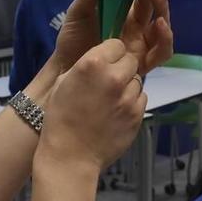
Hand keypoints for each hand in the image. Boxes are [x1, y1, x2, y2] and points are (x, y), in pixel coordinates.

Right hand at [40, 39, 146, 170]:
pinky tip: (117, 112)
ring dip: (128, 86)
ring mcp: (129, 97)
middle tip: (109, 82)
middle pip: (130, 60)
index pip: (115, 44)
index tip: (104, 63)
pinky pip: (141, 99)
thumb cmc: (60, 119)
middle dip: (121, 68)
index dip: (110, 53)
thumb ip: (86, 66)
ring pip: (137, 79)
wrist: (70, 156)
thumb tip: (102, 59)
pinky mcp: (137, 115)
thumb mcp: (64, 83)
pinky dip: (132, 103)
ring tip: (112, 100)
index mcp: (92, 64)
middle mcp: (114, 77)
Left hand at [47, 0, 186, 78]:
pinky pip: (161, 53)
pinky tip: (160, 25)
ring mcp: (141, 45)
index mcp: (125, 12)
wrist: (64, 70)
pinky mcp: (141, 64)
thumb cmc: (72, 41)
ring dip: (163, 8)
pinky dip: (165, 39)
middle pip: (157, 5)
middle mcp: (137, 27)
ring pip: (163, 25)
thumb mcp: (79, 12)